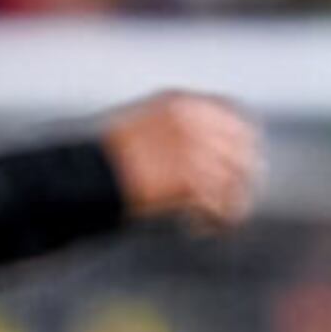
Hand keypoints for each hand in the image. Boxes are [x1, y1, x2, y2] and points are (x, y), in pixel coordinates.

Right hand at [103, 92, 259, 233]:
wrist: (84, 174)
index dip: (245, 143)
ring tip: (213, 221)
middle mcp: (193, 122)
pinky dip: (215, 222)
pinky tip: (197, 227)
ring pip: (237, 182)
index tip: (243, 164)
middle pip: (243, 151)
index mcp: (182, 104)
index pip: (237, 117)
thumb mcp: (145, 128)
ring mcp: (194, 149)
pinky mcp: (191, 180)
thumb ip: (180, 131)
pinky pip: (222, 206)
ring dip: (229, 205)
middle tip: (232, 201)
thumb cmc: (106, 159)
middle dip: (241, 179)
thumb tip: (212, 154)